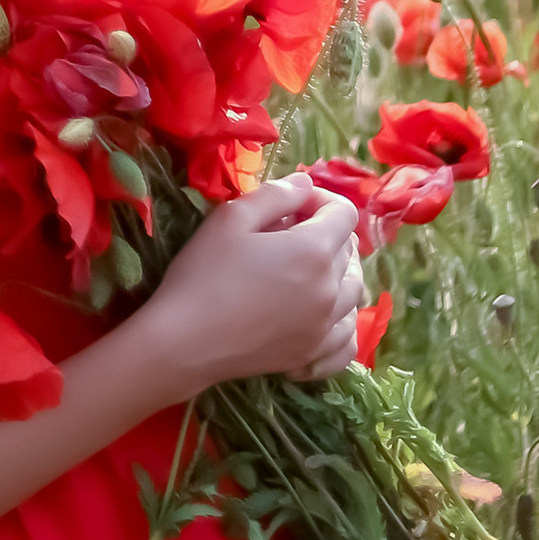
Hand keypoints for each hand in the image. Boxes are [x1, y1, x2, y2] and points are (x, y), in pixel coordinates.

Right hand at [127, 179, 364, 398]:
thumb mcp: (231, 218)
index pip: (344, 213)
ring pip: (354, 291)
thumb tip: (306, 184)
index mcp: (314, 251)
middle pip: (349, 250)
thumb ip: (275, 194)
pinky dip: (343, 321)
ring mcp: (325, 327)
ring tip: (307, 270)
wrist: (184, 342)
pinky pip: (348, 338)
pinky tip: (323, 315)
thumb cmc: (203, 274)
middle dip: (326, 232)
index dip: (322, 200)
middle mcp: (330, 290)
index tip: (293, 205)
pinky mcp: (313, 355)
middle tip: (288, 233)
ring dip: (338, 272)